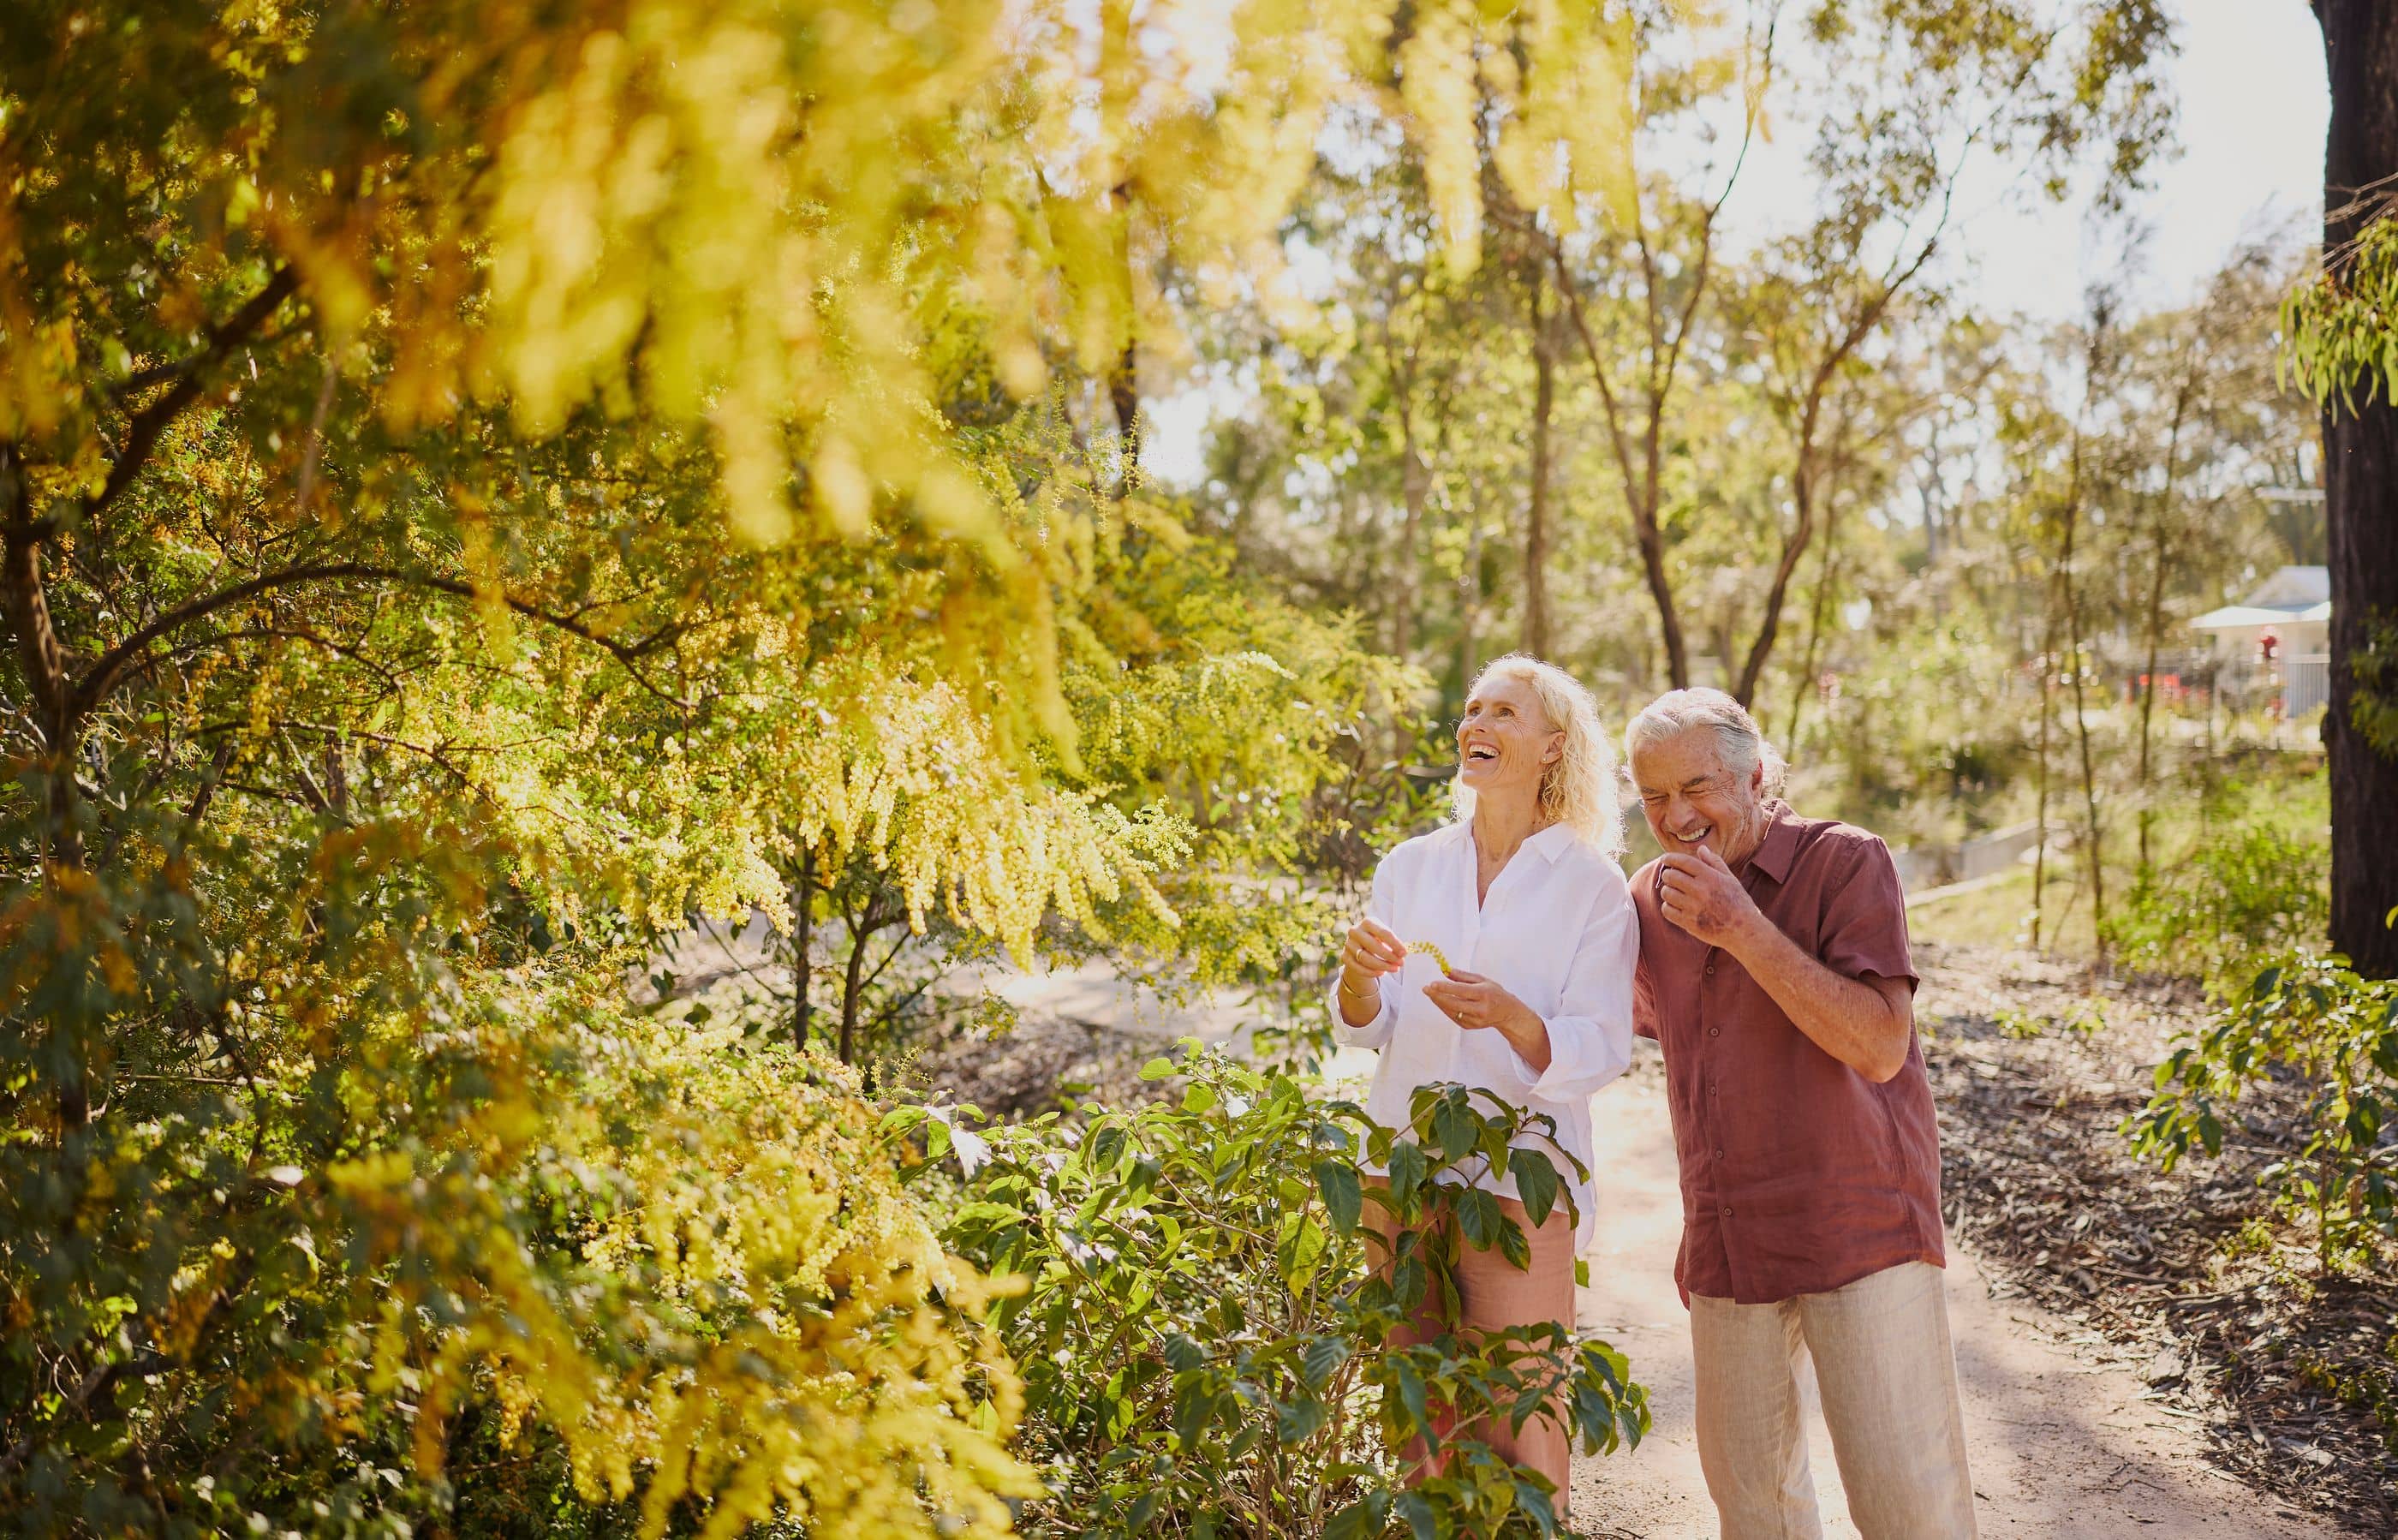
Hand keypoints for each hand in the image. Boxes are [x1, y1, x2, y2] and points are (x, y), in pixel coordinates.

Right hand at [1339, 916, 1404, 1001]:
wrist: (1360, 947)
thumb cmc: (1378, 940)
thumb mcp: (1385, 938)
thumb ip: (1393, 945)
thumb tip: (1401, 955)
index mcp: (1367, 922)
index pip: (1383, 933)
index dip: (1395, 944)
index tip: (1404, 953)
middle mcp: (1355, 931)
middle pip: (1373, 945)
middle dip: (1389, 956)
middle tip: (1401, 963)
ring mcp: (1348, 944)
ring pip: (1365, 958)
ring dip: (1382, 966)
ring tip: (1394, 969)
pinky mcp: (1344, 957)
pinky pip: (1358, 968)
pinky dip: (1371, 972)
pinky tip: (1382, 973)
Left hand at [1422, 970, 1536, 1034]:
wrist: (1507, 1013)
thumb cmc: (1494, 993)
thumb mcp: (1482, 980)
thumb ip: (1463, 976)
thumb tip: (1445, 970)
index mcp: (1484, 994)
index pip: (1461, 991)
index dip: (1445, 988)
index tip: (1432, 983)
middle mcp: (1480, 1009)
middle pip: (1454, 1003)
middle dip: (1437, 996)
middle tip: (1425, 989)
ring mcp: (1475, 1020)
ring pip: (1451, 1011)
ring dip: (1439, 1002)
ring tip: (1430, 993)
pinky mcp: (1470, 1026)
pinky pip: (1453, 1016)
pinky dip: (1445, 1008)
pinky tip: (1440, 1001)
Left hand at [1655, 844, 1762, 948]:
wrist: (1744, 930)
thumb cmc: (1738, 902)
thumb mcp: (1730, 879)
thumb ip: (1714, 862)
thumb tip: (1701, 848)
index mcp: (1710, 877)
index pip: (1683, 861)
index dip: (1670, 858)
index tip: (1665, 859)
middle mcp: (1700, 890)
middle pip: (1671, 876)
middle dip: (1668, 875)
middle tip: (1670, 878)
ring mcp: (1693, 907)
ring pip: (1667, 893)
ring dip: (1667, 891)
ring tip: (1674, 893)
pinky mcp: (1689, 923)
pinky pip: (1667, 911)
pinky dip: (1667, 907)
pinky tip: (1674, 906)